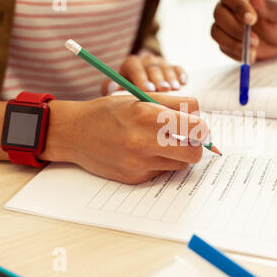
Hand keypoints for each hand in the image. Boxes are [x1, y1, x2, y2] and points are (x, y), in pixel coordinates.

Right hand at [40, 94, 208, 183]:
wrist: (74, 133)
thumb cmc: (108, 112)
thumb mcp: (139, 98)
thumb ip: (173, 104)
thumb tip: (200, 114)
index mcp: (148, 115)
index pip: (196, 126)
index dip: (202, 127)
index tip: (199, 127)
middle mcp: (144, 141)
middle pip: (194, 152)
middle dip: (196, 146)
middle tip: (188, 139)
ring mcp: (139, 163)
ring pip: (180, 164)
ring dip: (177, 154)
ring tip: (161, 143)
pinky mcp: (134, 178)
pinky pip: (161, 172)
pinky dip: (159, 162)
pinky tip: (143, 153)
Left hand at [102, 53, 187, 94]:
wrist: (140, 85)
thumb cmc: (127, 91)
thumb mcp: (116, 88)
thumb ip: (110, 88)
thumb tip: (111, 87)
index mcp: (131, 63)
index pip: (135, 68)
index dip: (141, 78)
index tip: (147, 90)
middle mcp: (146, 60)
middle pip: (152, 67)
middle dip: (158, 79)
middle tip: (163, 89)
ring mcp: (160, 63)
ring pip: (166, 68)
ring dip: (171, 78)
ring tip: (175, 88)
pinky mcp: (172, 67)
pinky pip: (178, 68)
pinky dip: (181, 74)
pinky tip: (184, 82)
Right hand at [211, 0, 276, 62]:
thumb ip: (266, 4)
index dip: (237, 6)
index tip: (252, 19)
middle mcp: (228, 9)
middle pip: (219, 15)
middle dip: (235, 29)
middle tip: (255, 40)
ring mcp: (224, 27)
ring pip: (216, 33)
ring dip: (233, 44)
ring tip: (254, 50)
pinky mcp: (225, 42)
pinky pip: (223, 48)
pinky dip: (236, 54)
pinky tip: (251, 55)